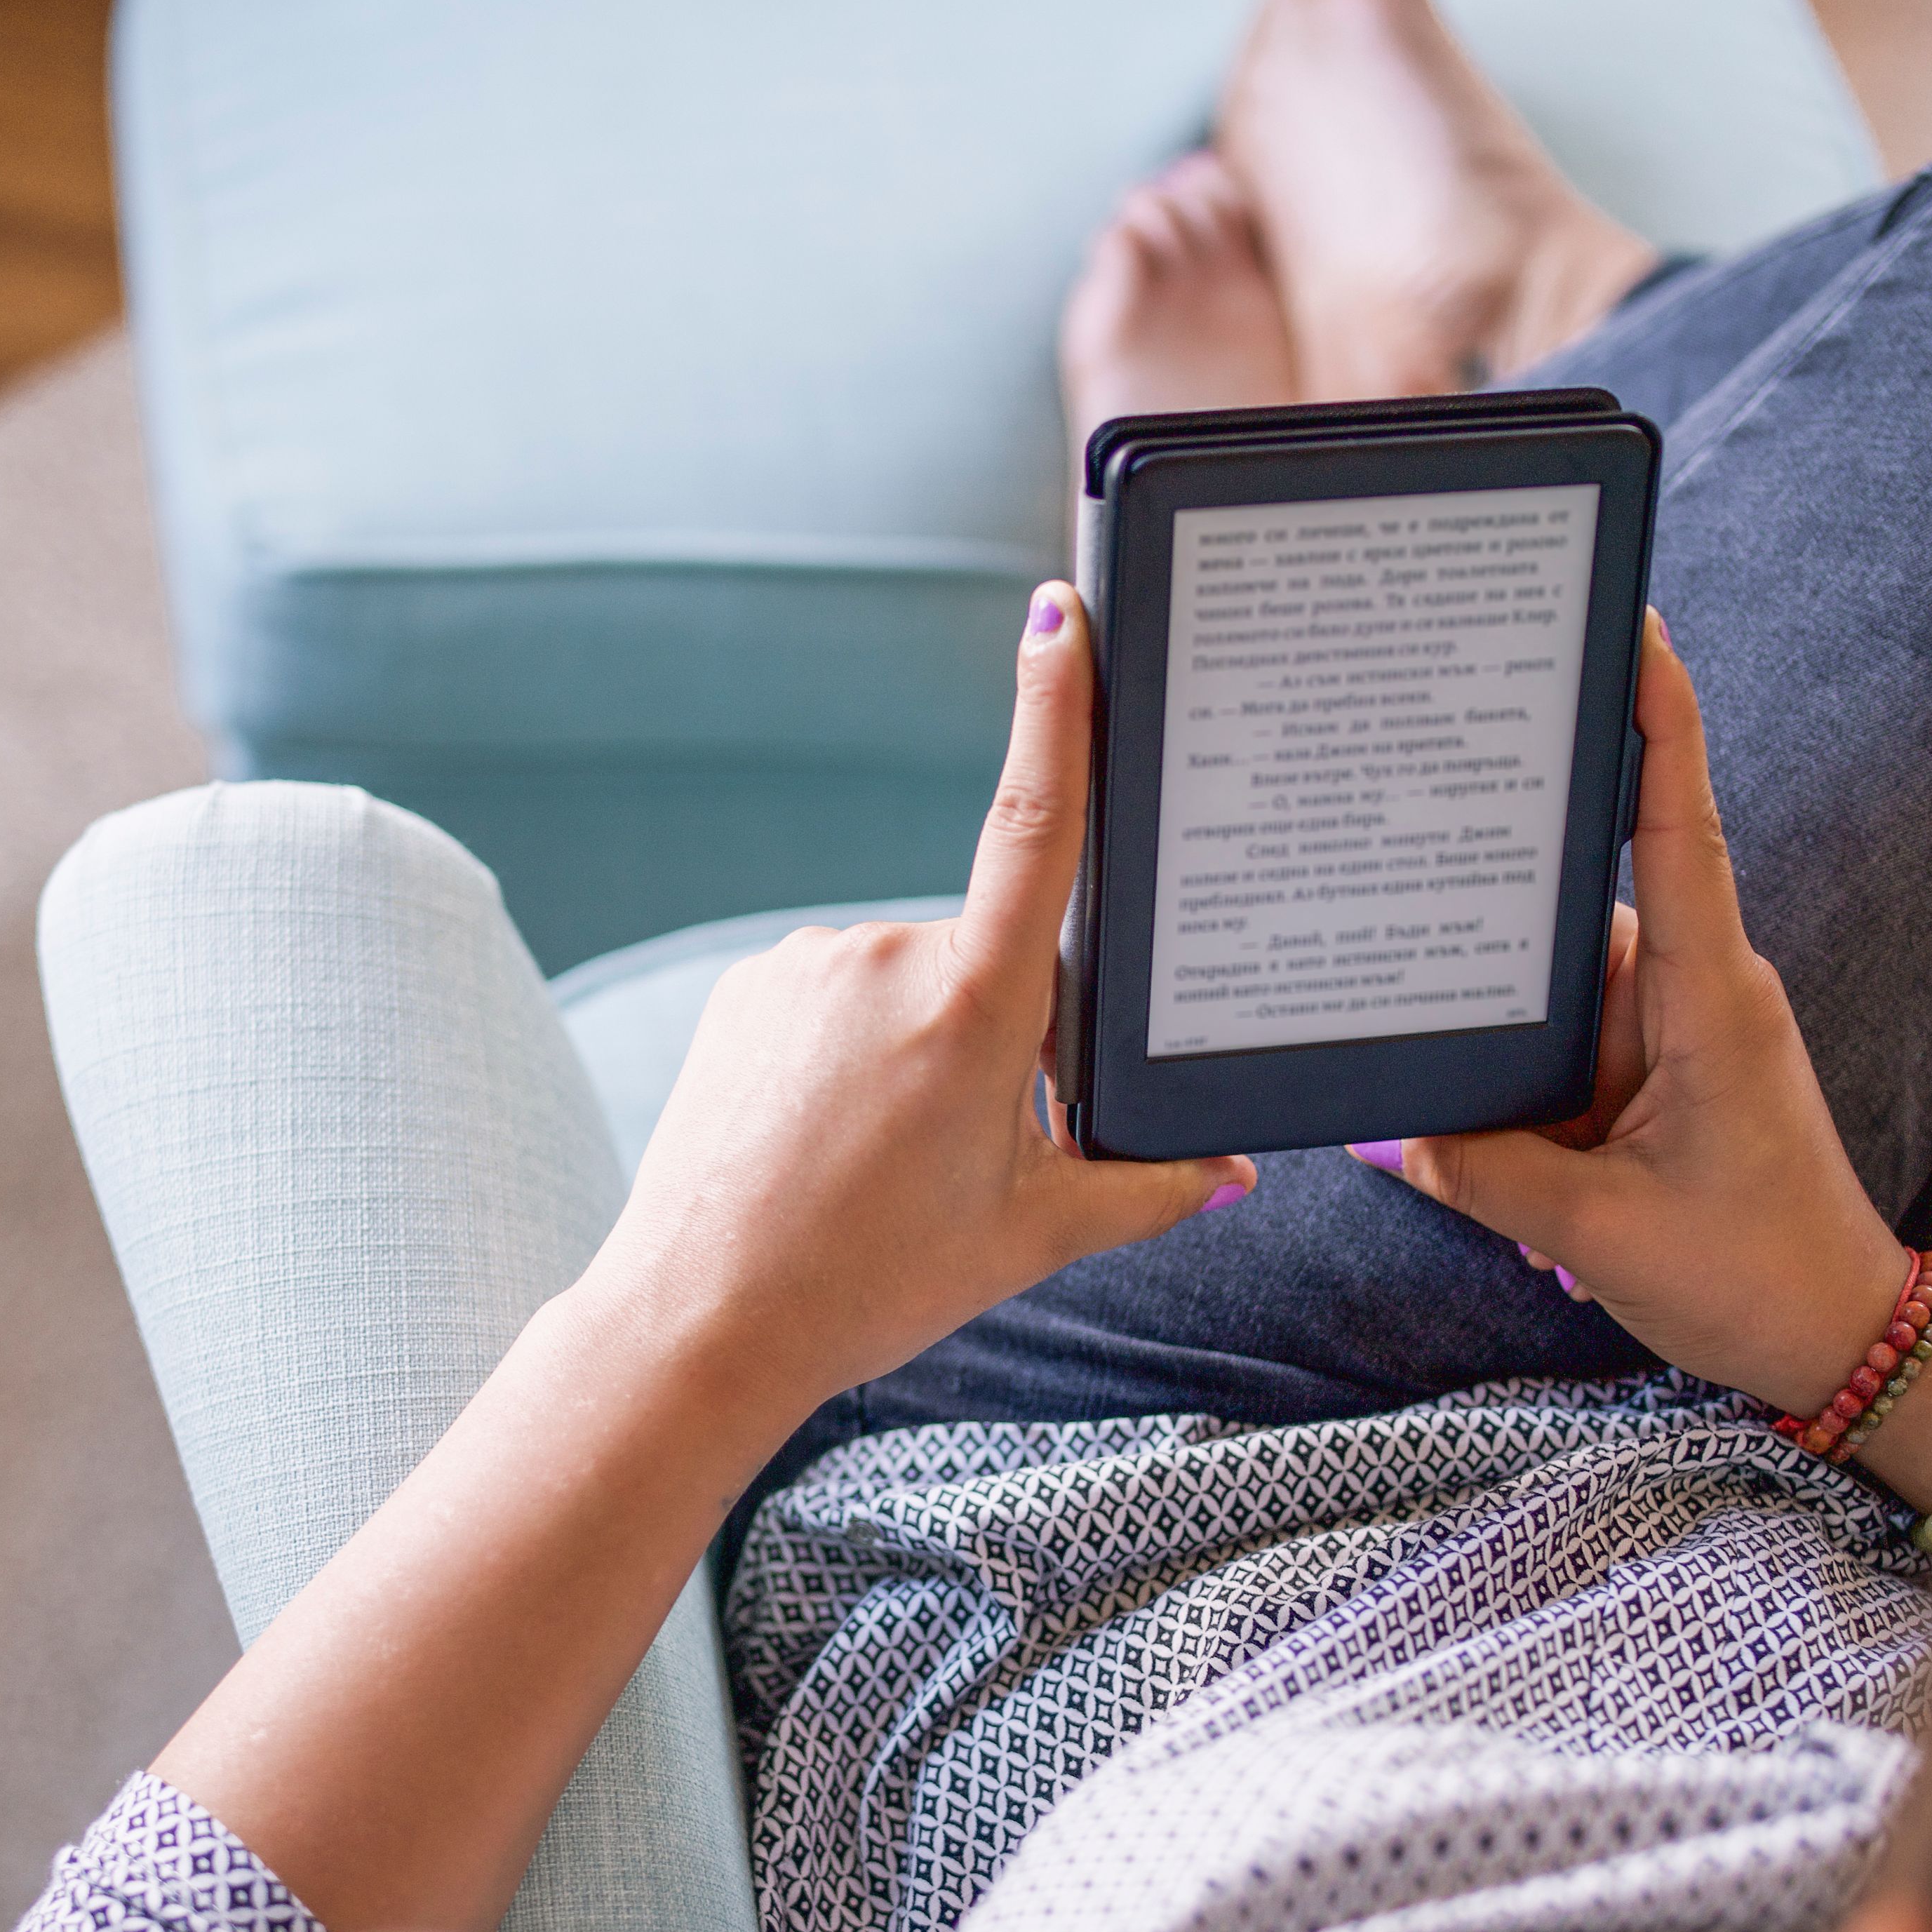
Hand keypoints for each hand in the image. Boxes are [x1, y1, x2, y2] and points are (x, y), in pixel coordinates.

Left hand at [580, 586, 1251, 1425]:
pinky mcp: (752, 989)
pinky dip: (847, 1054)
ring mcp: (810, 966)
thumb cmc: (868, 1280)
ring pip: (908, 981)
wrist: (701, 1317)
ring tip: (874, 1160)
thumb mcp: (1029, 1238)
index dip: (1056, 708)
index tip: (1061, 614)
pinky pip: (836, 997)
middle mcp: (889, 955)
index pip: (1036, 822)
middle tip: (955, 1154)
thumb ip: (1142, 1190)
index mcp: (977, 1003)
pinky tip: (822, 1138)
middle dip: (996, 1035)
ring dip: (915, 1047)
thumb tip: (1231, 1171)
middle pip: (987, 957)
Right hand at [1370, 614, 1917, 1421]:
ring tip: (1431, 1054)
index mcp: (1710, 998)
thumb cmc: (1755, 1278)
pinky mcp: (1664, 1082)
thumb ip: (1486, 1174)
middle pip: (1582, 909)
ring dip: (1504, 1038)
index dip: (1659, 721)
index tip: (1631, 625)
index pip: (1679, 826)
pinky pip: (1572, 1050)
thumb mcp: (1600, 1232)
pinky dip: (1522, 1083)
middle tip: (1404, 849)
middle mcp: (1700, 995)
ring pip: (1562, 993)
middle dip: (1496, 909)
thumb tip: (1394, 1135)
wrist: (1842, 1341)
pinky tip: (1470, 1131)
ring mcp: (1681, 1037)